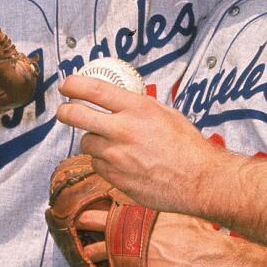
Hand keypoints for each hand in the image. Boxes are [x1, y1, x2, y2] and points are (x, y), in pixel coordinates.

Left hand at [56, 74, 231, 213]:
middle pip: (76, 116)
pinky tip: (122, 162)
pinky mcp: (116, 178)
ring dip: (94, 141)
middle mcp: (123, 131)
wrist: (201, 181)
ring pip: (87, 143)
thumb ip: (138, 105)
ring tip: (114, 144)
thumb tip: (117, 98)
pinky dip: (104, 162)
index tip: (66, 85)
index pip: (94, 90)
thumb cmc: (189, 147)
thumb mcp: (167, 113)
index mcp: (137, 109)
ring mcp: (117, 157)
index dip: (73, 85)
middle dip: (65, 111)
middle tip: (65, 111)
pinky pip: (97, 165)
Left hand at [75, 208, 233, 266]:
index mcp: (129, 218)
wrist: (206, 259)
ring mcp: (125, 260)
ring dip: (93, 259)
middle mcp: (122, 238)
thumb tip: (145, 196)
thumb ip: (149, 207)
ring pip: (94, 258)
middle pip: (88, 235)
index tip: (82, 217)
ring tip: (94, 258)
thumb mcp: (170, 209)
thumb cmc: (193, 232)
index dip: (86, 216)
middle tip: (79, 236)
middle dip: (82, 235)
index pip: (94, 214)